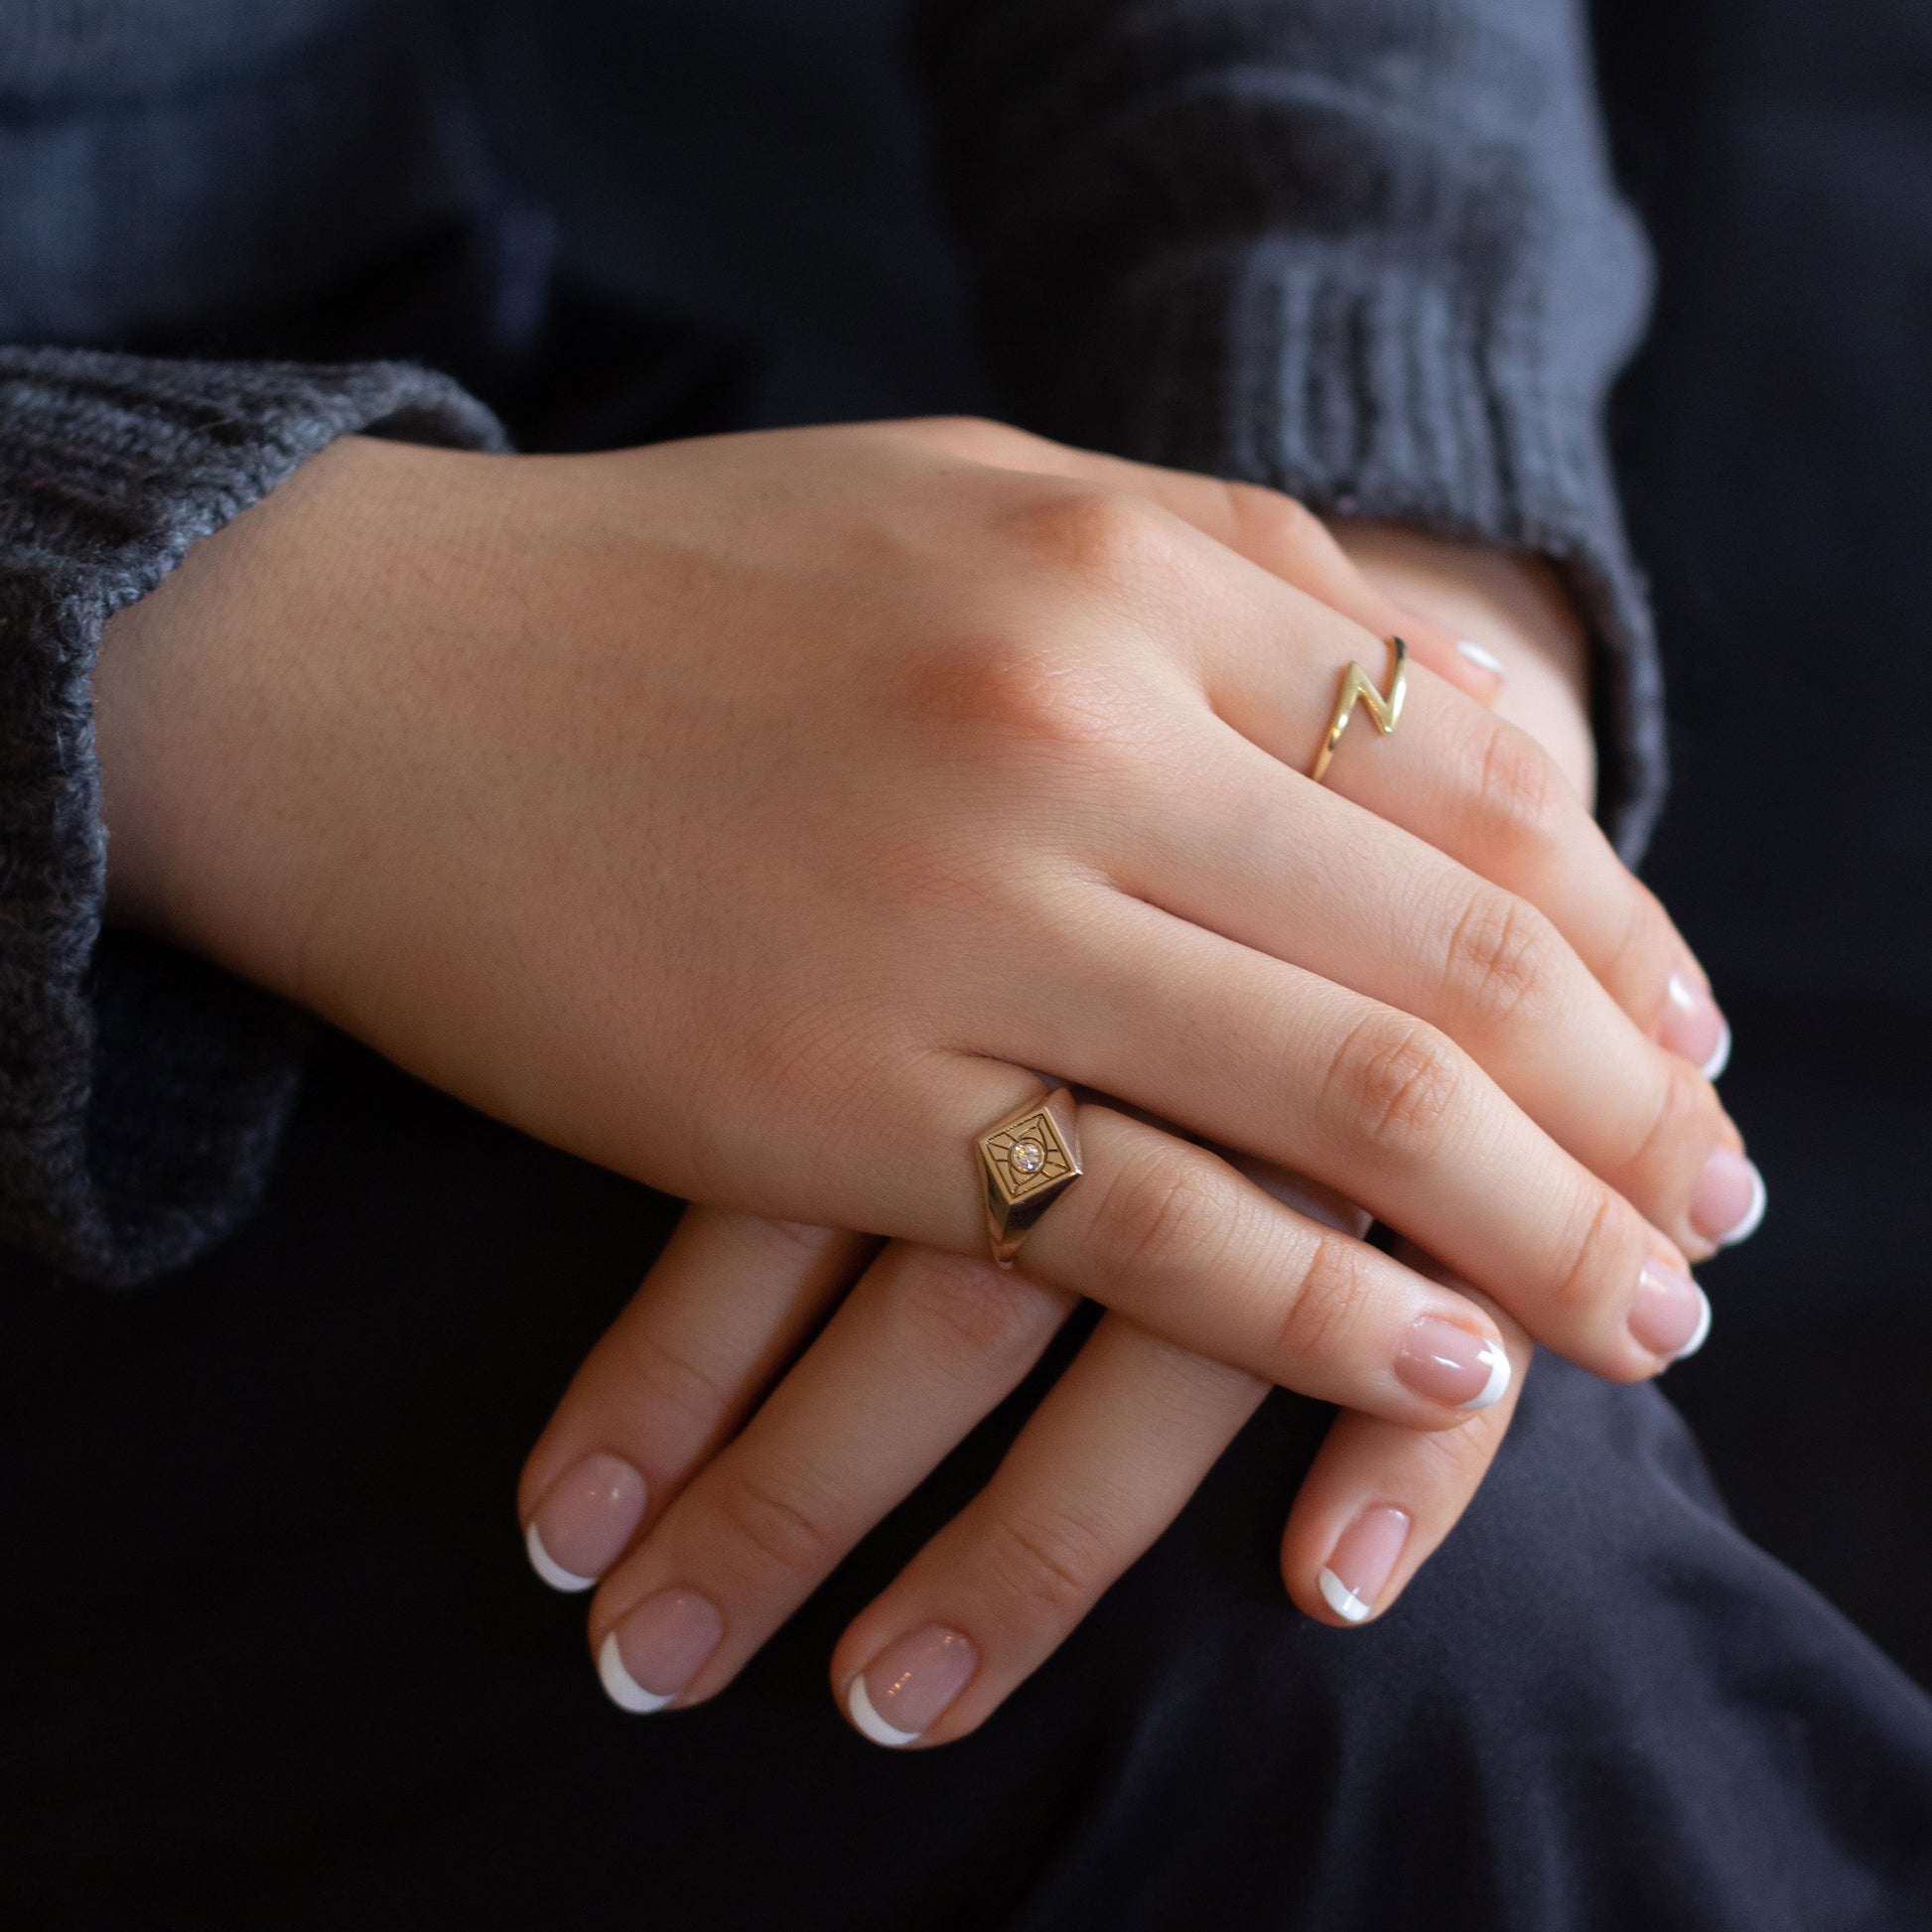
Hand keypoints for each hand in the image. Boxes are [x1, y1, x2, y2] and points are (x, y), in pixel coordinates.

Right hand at [96, 419, 1745, 1409]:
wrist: (362, 668)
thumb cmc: (675, 588)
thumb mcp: (973, 496)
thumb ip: (1216, 573)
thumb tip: (1456, 692)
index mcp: (1115, 565)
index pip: (1483, 775)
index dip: (1625, 930)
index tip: (1690, 1042)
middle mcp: (1069, 723)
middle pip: (1464, 947)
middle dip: (1634, 1106)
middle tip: (1715, 1207)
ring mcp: (955, 915)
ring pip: (1351, 1099)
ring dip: (1539, 1230)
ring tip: (1640, 1317)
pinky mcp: (828, 1098)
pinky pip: (1154, 1234)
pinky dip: (1325, 1316)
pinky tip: (1436, 1368)